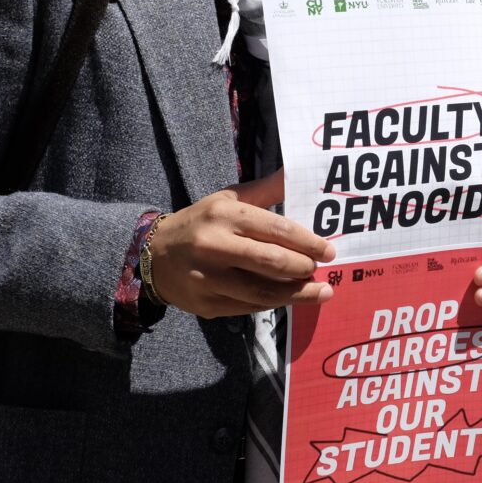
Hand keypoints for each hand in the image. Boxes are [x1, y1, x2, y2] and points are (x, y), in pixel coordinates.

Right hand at [149, 170, 336, 317]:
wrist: (153, 256)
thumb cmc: (200, 224)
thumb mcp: (226, 200)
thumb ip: (263, 190)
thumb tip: (293, 174)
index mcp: (224, 216)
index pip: (277, 230)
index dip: (308, 243)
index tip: (329, 251)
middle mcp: (215, 246)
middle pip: (273, 262)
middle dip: (304, 268)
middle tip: (321, 269)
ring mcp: (209, 279)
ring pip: (264, 292)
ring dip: (298, 294)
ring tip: (320, 292)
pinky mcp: (208, 304)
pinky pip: (250, 307)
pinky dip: (275, 304)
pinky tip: (291, 298)